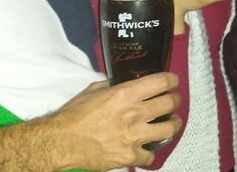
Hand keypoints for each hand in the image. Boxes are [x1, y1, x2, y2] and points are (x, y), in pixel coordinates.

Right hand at [47, 72, 182, 170]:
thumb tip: (123, 82)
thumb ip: (113, 85)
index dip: (171, 80)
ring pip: (168, 129)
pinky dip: (149, 152)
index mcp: (125, 94)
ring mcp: (133, 137)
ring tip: (172, 122)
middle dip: (175, 100)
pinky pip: (150, 156)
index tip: (173, 81)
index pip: (160, 81)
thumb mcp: (93, 90)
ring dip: (173, 124)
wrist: (61, 142)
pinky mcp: (129, 156)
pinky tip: (146, 148)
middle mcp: (133, 113)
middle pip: (169, 104)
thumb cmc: (74, 114)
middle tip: (173, 101)